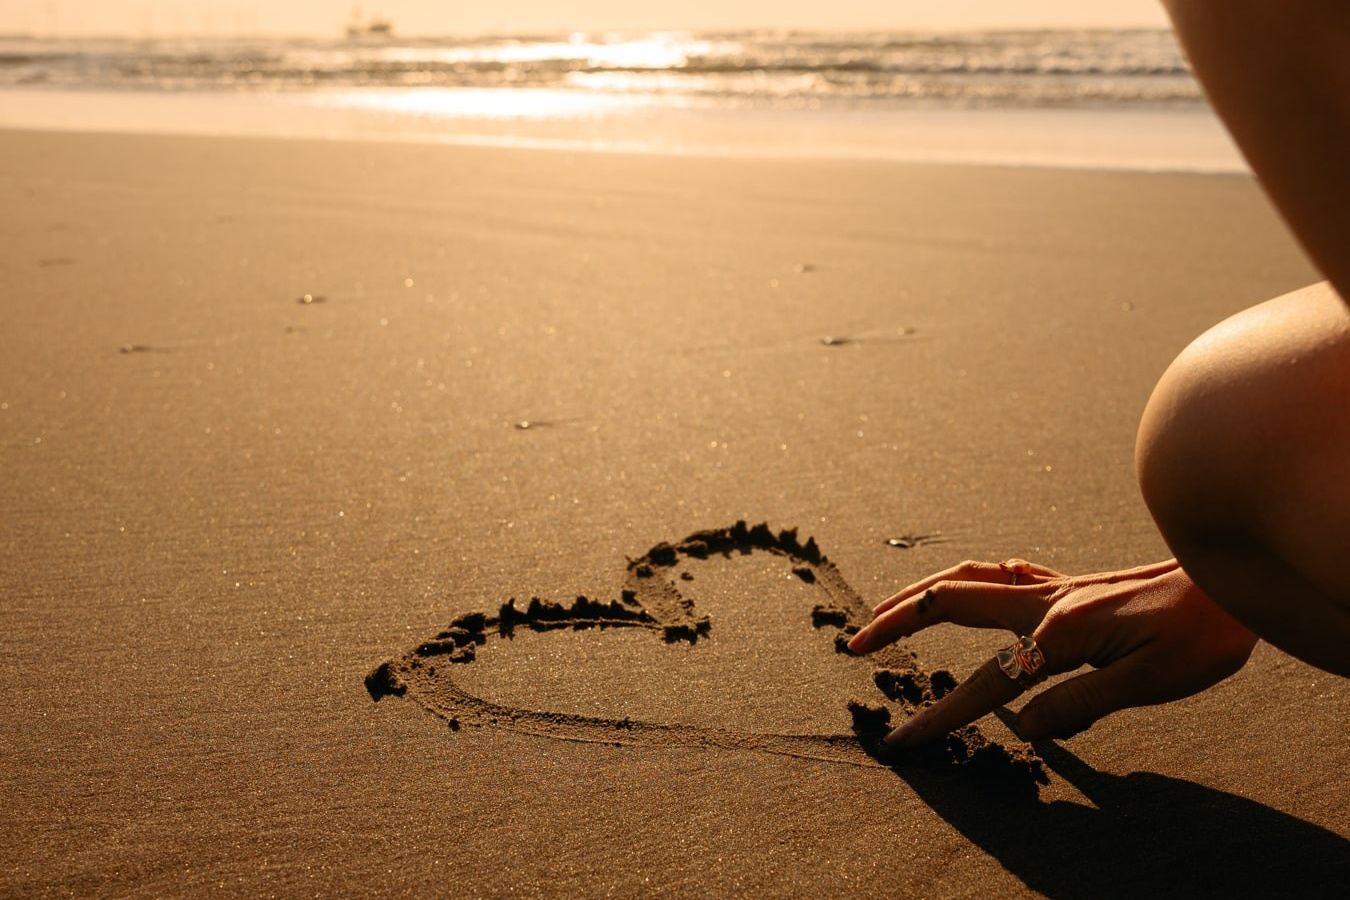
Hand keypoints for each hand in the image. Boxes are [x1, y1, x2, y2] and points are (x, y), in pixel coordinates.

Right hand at [847, 559, 1257, 745]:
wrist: (1235, 586)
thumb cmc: (1201, 634)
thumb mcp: (1149, 683)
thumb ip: (1078, 704)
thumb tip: (1021, 728)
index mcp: (1057, 630)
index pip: (985, 684)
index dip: (939, 718)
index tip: (900, 743)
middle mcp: (1045, 603)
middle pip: (949, 603)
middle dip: (895, 624)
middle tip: (854, 645)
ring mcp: (1056, 590)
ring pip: (969, 580)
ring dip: (921, 595)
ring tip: (888, 612)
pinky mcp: (1072, 589)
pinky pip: (1004, 577)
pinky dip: (970, 583)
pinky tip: (967, 591)